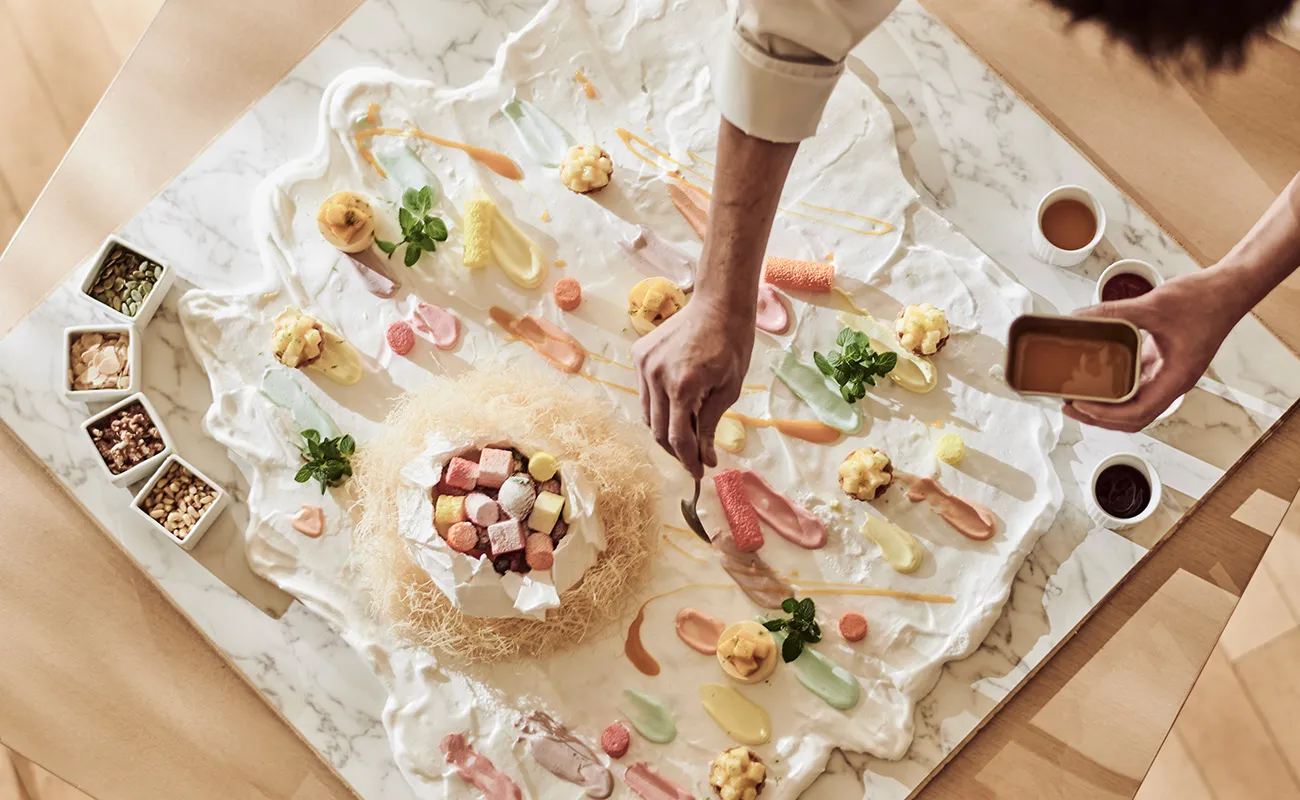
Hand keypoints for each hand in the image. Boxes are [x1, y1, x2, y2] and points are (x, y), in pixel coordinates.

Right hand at [632, 296, 754, 476]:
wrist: (718, 304)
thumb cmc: (732, 344)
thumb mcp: (729, 389)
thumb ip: (711, 424)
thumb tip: (706, 458)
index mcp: (683, 386)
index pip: (678, 438)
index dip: (689, 460)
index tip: (699, 472)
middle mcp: (656, 377)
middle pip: (658, 430)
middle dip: (677, 450)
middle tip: (693, 457)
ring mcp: (643, 364)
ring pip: (648, 414)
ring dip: (665, 429)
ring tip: (686, 432)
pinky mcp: (638, 355)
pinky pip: (644, 392)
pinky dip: (658, 405)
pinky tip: (676, 403)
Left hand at [1064, 269, 1243, 431]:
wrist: (1229, 289)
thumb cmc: (1203, 300)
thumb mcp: (1153, 304)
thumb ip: (1114, 312)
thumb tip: (1079, 317)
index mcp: (1176, 378)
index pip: (1138, 413)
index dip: (1106, 415)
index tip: (1081, 405)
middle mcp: (1173, 382)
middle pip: (1134, 417)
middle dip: (1100, 417)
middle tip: (1069, 406)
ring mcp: (1169, 374)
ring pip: (1135, 404)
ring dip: (1107, 406)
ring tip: (1078, 397)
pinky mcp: (1165, 363)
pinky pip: (1138, 384)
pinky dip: (1117, 386)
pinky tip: (1096, 376)